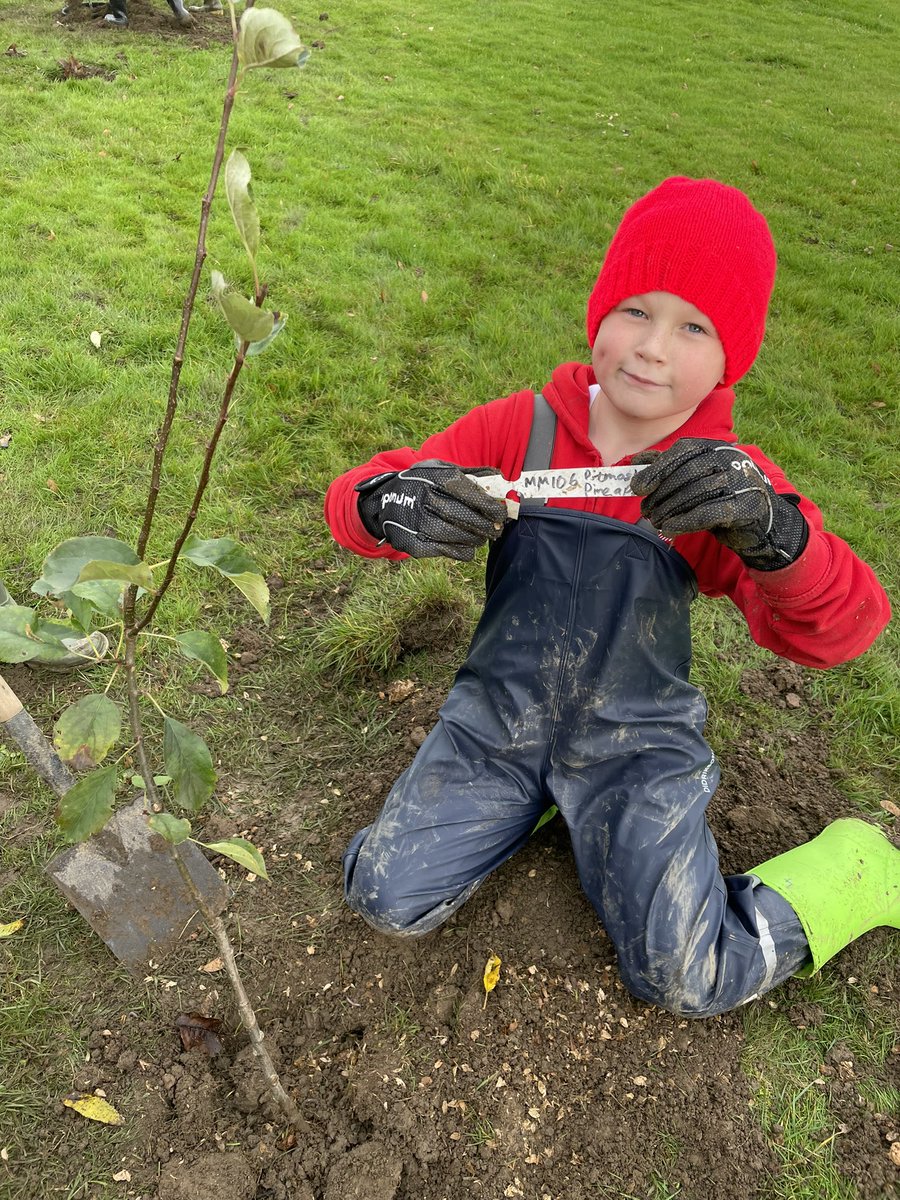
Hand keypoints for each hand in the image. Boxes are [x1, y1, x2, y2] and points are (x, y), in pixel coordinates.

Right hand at [355, 460, 507, 560]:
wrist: (385, 503)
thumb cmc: (422, 484)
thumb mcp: (440, 470)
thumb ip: (471, 475)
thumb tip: (502, 481)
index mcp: (433, 477)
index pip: (467, 492)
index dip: (488, 505)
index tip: (501, 512)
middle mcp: (424, 500)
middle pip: (466, 517)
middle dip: (487, 525)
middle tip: (497, 528)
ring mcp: (419, 524)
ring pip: (461, 537)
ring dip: (478, 538)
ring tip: (483, 535)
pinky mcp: (417, 545)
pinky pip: (452, 552)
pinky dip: (465, 549)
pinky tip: (467, 543)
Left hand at [630, 439, 807, 570]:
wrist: (762, 526)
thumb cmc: (722, 500)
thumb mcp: (695, 481)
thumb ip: (669, 468)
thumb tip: (636, 461)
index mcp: (717, 447)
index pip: (684, 450)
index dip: (658, 468)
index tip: (637, 487)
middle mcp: (732, 459)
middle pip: (688, 473)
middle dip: (662, 494)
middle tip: (646, 511)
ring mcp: (743, 481)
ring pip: (697, 493)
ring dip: (670, 510)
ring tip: (655, 521)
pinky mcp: (749, 505)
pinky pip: (709, 512)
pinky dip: (685, 522)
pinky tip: (670, 529)